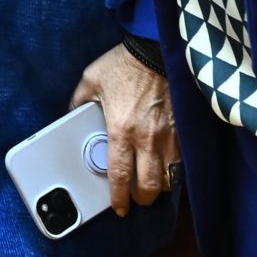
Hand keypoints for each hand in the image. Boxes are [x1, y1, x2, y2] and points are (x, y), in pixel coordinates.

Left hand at [70, 43, 178, 216]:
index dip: (119, 198)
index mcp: (121, 129)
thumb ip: (79, 102)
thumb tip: (71, 116)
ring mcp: (170, 135)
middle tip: (137, 198)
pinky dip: (176, 169)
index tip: (119, 207)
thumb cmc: (124, 63)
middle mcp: (147, 138)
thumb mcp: (91, 80)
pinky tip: (169, 167)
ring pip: (171, 177)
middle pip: (150, 186)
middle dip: (143, 199)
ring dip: (162, 186)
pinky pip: (183, 159)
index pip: (120, 176)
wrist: (157, 48)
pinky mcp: (185, 128)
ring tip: (154, 183)